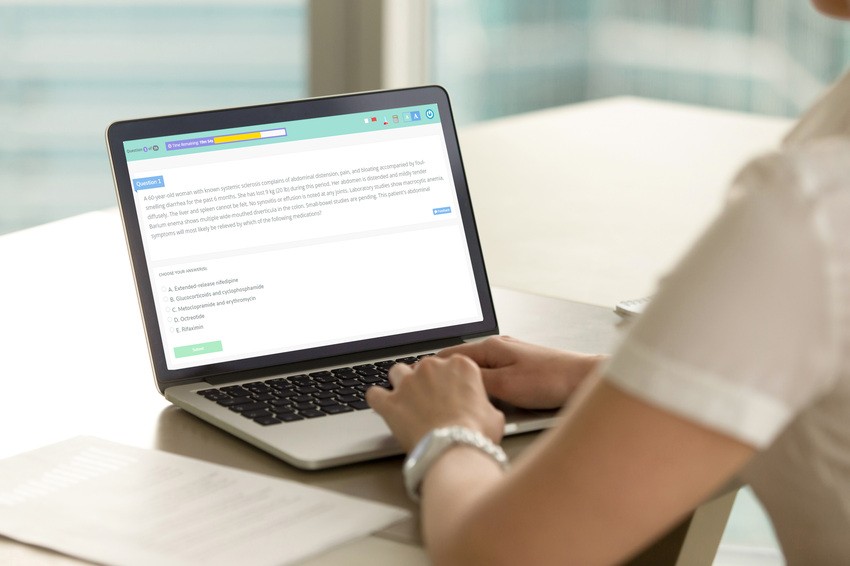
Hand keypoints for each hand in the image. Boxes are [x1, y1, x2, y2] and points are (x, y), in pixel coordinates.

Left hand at [366, 355, 504, 451]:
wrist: (453, 449)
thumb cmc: (475, 433)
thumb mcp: (493, 415)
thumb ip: (483, 405)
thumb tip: (483, 411)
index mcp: (459, 366)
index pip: (448, 364)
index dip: (447, 379)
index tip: (447, 392)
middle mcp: (432, 368)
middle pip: (422, 366)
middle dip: (424, 381)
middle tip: (428, 402)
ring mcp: (408, 383)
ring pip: (397, 372)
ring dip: (400, 384)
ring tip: (405, 400)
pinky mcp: (390, 401)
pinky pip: (374, 393)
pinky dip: (377, 399)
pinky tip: (382, 407)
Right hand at [438, 336, 603, 408]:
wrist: (583, 379)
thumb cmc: (550, 380)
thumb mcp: (506, 385)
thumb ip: (476, 383)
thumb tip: (451, 383)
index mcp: (491, 347)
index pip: (450, 354)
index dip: (433, 368)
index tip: (417, 378)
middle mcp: (499, 348)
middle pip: (463, 364)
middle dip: (447, 377)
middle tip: (431, 393)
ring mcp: (510, 358)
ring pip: (478, 372)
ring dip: (466, 384)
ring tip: (453, 398)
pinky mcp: (521, 370)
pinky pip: (492, 377)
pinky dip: (482, 387)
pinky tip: (481, 399)